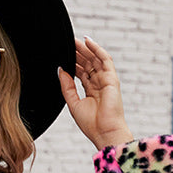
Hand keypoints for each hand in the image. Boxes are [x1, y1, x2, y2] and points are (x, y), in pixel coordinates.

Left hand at [58, 36, 133, 150]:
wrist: (104, 132)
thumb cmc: (91, 124)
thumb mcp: (73, 103)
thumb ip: (66, 86)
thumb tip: (60, 70)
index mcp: (91, 91)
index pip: (82, 72)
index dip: (73, 63)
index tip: (64, 54)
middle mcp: (99, 84)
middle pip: (88, 64)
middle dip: (78, 53)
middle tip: (67, 43)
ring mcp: (106, 80)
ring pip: (95, 60)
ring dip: (85, 49)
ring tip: (74, 40)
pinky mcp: (112, 78)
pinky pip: (105, 59)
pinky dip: (97, 49)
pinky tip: (87, 42)